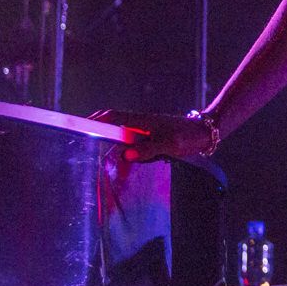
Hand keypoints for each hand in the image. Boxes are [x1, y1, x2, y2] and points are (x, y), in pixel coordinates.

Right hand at [90, 109, 216, 165]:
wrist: (206, 133)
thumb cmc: (188, 135)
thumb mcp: (169, 143)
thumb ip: (148, 149)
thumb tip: (125, 155)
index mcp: (142, 121)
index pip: (113, 116)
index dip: (96, 120)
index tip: (81, 125)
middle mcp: (141, 126)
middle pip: (114, 130)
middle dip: (100, 138)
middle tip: (86, 151)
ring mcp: (146, 134)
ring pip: (123, 142)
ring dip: (114, 151)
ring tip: (104, 167)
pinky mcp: (152, 142)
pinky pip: (134, 148)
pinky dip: (127, 157)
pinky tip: (124, 169)